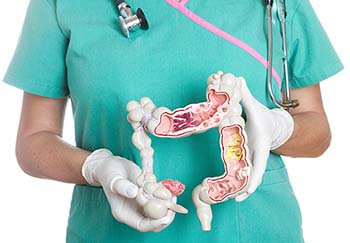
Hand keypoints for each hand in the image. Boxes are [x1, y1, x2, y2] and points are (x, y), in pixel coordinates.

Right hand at [82, 149, 174, 231]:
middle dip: (166, 214)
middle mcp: (133, 210)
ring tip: (172, 193)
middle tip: (175, 203)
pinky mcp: (146, 195)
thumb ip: (122, 186)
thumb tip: (134, 192)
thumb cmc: (108, 173)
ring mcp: (140, 203)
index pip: (142, 225)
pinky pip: (158, 199)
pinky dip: (164, 194)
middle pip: (153, 221)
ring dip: (167, 203)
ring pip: (158, 210)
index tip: (167, 215)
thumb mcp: (113, 178)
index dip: (156, 223)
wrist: (109, 164)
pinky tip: (167, 187)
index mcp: (124, 213)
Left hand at [235, 79, 293, 201]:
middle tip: (235, 199)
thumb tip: (235, 77)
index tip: (247, 192)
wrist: (275, 127)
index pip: (259, 163)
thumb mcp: (254, 107)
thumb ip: (244, 94)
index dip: (254, 178)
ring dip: (240, 189)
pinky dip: (239, 184)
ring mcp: (254, 161)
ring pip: (248, 179)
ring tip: (228, 200)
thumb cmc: (264, 118)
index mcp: (260, 145)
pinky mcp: (249, 162)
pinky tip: (230, 194)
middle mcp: (258, 156)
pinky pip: (244, 176)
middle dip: (245, 188)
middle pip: (253, 176)